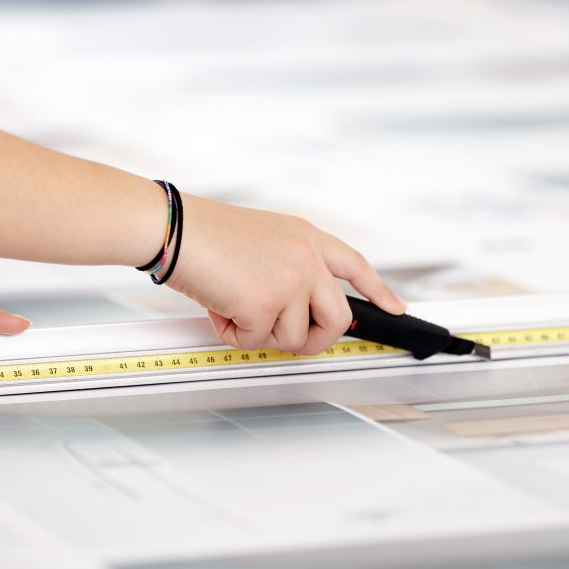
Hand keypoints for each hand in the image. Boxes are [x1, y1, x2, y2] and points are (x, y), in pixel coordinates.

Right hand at [170, 195, 405, 355]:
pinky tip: (219, 307)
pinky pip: (257, 341)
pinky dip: (233, 333)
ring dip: (261, 334)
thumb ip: (289, 269)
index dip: (378, 290)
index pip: (354, 266)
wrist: (174, 227)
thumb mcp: (263, 240)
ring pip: (295, 338)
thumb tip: (298, 313)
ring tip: (234, 306)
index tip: (394, 308)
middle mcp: (306, 257)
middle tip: (285, 337)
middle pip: (338, 318)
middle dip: (315, 338)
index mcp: (306, 237)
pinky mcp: (267, 303)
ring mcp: (291, 280)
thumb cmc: (205, 233)